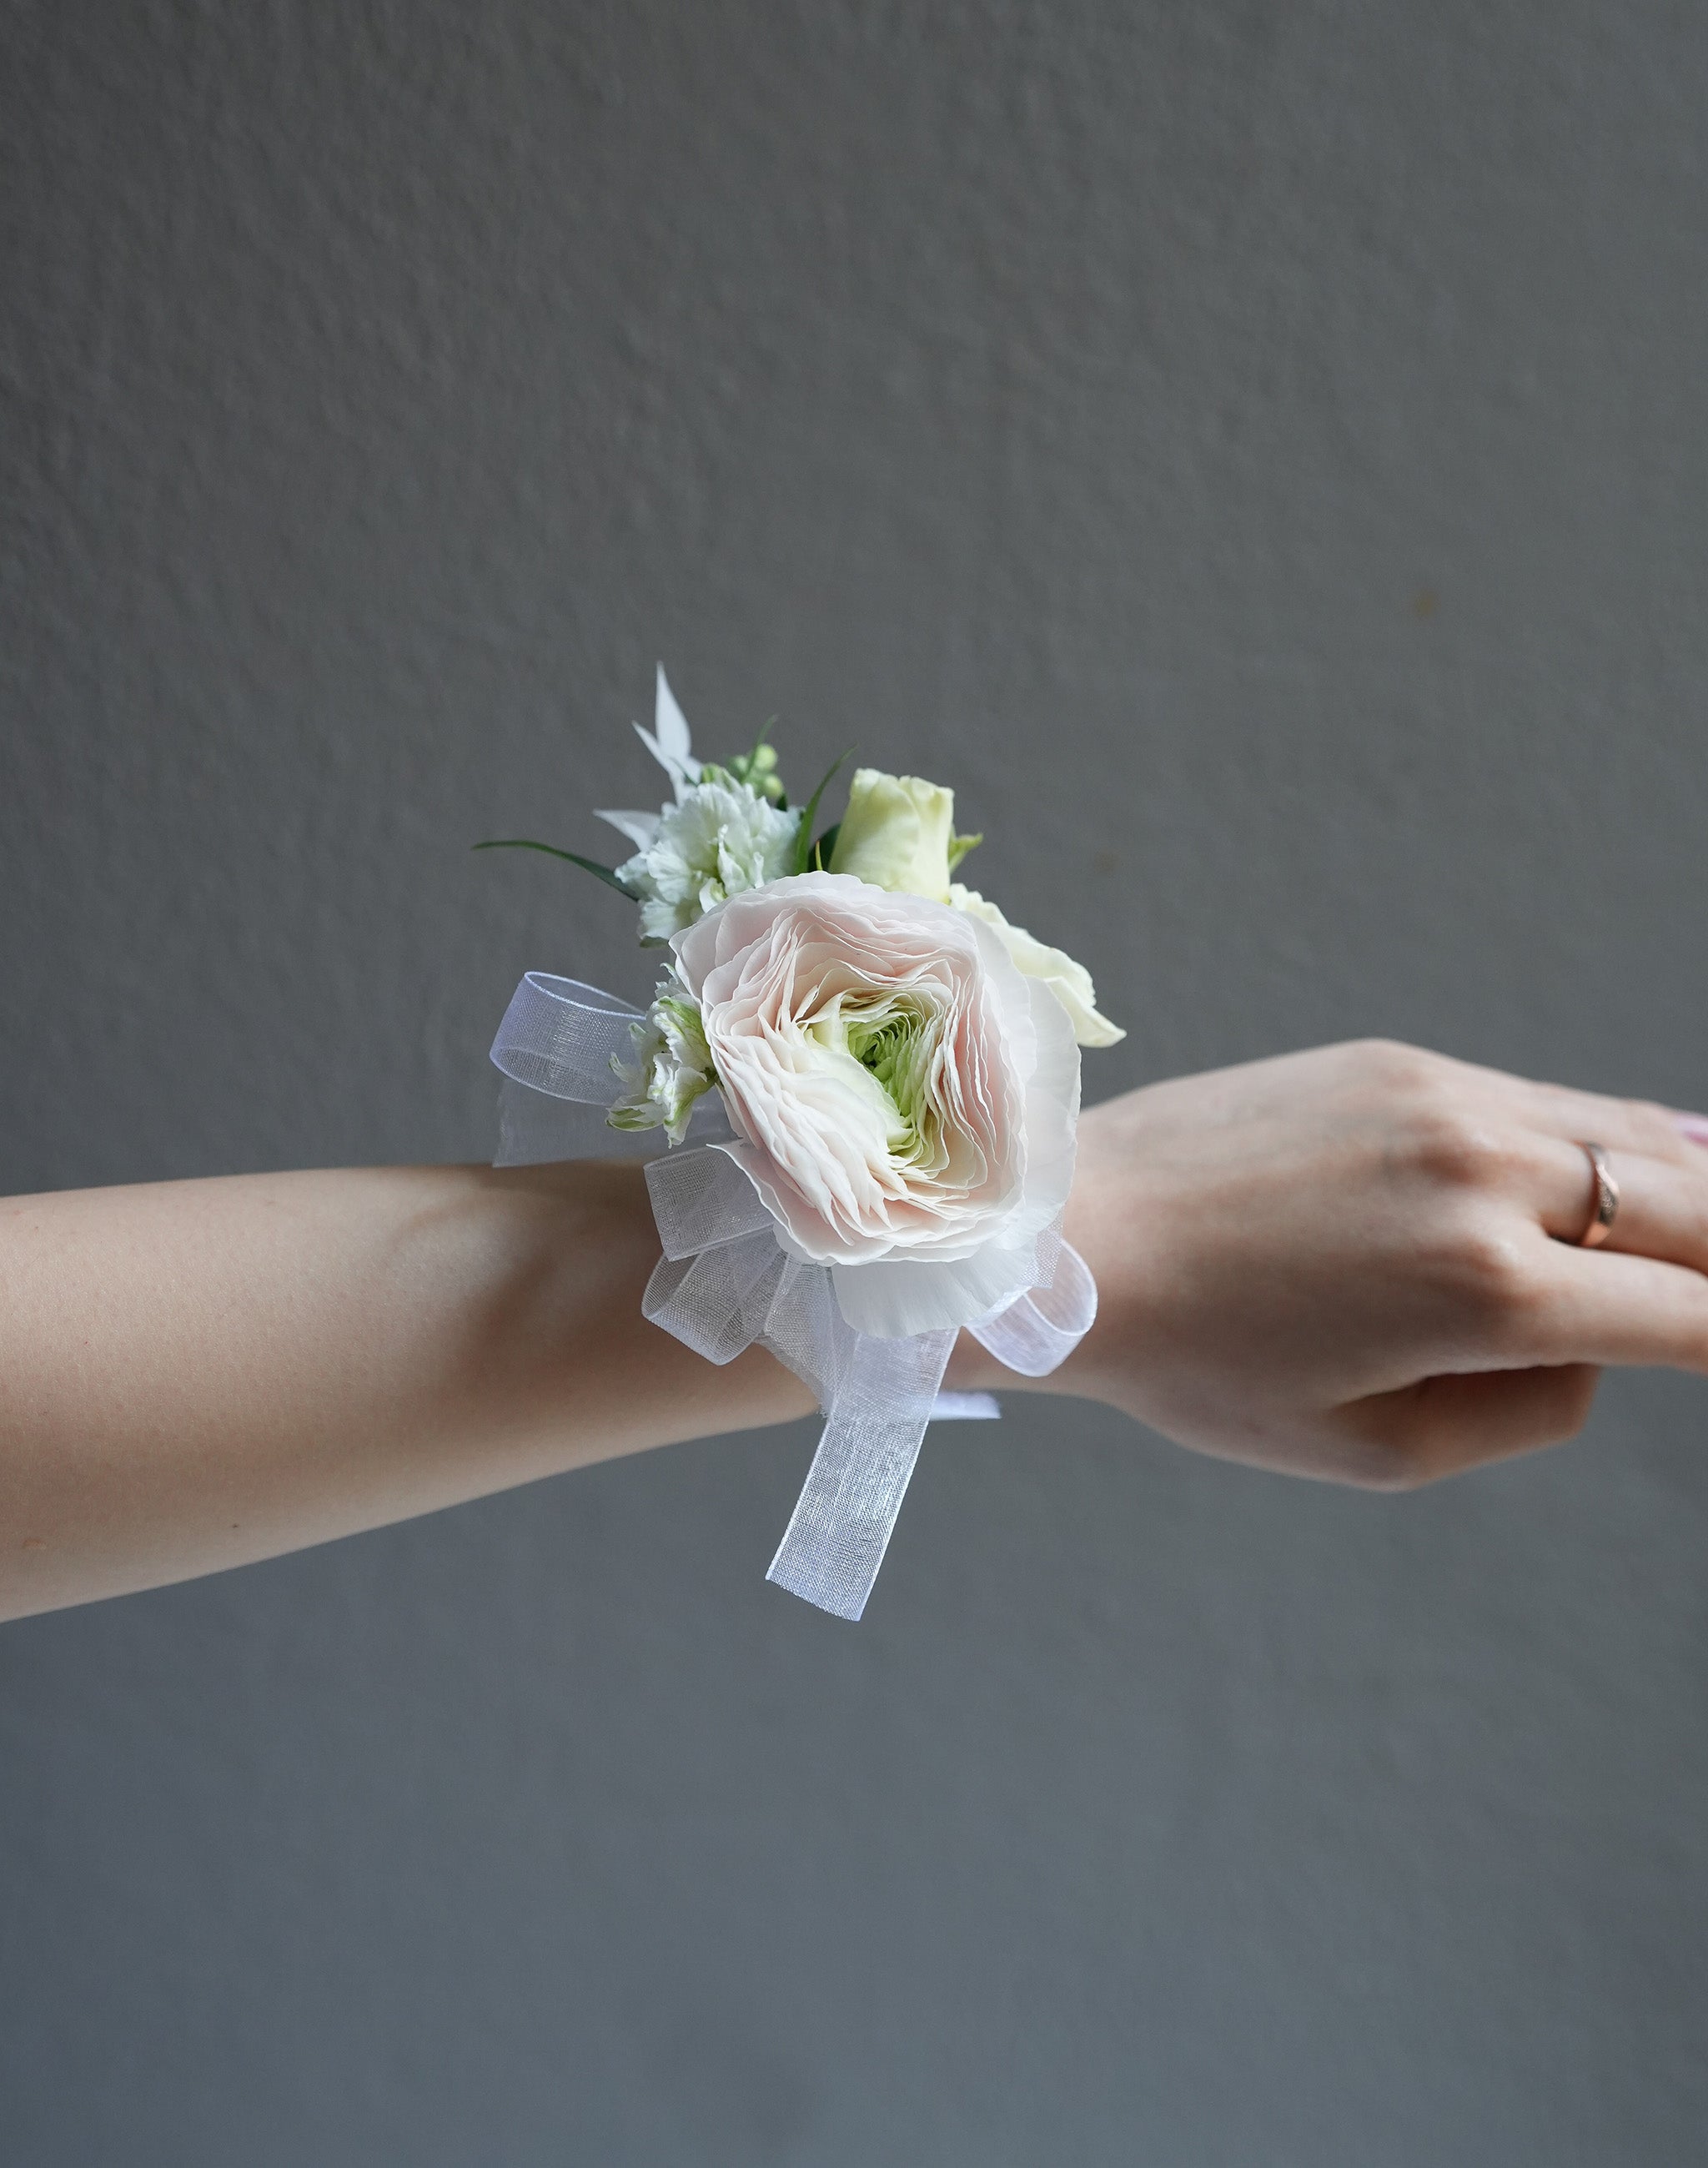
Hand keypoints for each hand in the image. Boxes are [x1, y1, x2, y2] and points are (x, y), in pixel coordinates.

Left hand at [1004, 1040, 1707, 1487]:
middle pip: (1693, 1206)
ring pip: (1635, 1135)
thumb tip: (1598, 1344)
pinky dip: (1615, 1138)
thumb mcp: (1375, 1448)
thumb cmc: (1205, 1364)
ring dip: (1695, 1188)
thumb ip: (1528, 1407)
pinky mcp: (1403, 1061)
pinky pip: (1548, 1102)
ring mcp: (1446, 1098)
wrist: (1076, 1235)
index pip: (1694, 1315)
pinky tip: (1661, 1157)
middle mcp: (1486, 1172)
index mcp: (1487, 1290)